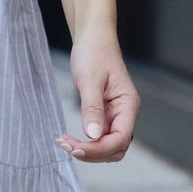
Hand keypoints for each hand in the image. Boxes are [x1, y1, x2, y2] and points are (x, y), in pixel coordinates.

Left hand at [56, 32, 139, 164]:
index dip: (98, 149)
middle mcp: (126, 114)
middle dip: (92, 153)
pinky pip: (99, 137)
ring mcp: (116, 116)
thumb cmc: (94, 53)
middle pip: (115, 149)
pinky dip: (85, 142)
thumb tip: (92, 136)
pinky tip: (69, 138)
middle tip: (65, 145)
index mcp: (128, 105)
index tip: (74, 148)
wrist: (93, 39)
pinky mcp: (106, 115)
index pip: (119, 140)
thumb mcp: (90, 80)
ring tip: (64, 142)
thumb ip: (92, 109)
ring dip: (88, 150)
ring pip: (107, 147)